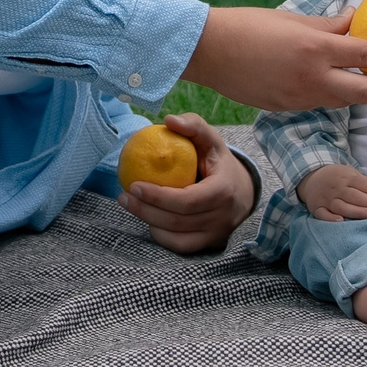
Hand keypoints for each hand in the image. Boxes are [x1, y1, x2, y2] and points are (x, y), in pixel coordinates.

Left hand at [122, 114, 256, 254]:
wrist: (243, 191)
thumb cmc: (219, 162)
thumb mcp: (211, 139)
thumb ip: (193, 126)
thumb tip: (169, 120)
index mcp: (224, 191)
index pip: (187, 200)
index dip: (158, 196)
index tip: (134, 184)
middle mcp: (222, 218)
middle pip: (177, 221)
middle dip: (145, 210)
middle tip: (123, 195)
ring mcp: (216, 235)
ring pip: (176, 237)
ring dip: (148, 222)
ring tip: (129, 204)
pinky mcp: (209, 244)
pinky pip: (180, 246)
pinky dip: (161, 235)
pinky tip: (147, 219)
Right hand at [179, 6, 366, 113]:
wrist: (208, 52)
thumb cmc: (248, 26)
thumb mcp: (292, 19)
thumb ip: (328, 26)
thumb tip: (355, 20)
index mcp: (316, 48)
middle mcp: (312, 78)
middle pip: (366, 94)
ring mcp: (299, 98)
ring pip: (343, 101)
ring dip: (360, 92)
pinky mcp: (286, 108)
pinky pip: (319, 102)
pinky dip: (331, 93)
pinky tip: (329, 81)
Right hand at [296, 163, 366, 220]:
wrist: (310, 177)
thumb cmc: (337, 178)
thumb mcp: (351, 174)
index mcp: (346, 178)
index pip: (362, 184)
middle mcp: (336, 188)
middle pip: (354, 195)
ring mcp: (326, 199)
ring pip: (341, 206)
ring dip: (356, 210)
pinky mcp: (317, 208)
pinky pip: (323, 214)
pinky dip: (330, 218)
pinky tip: (341, 221)